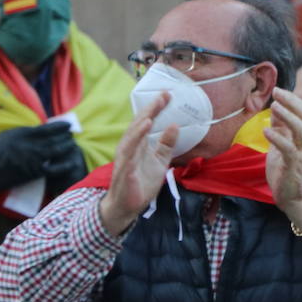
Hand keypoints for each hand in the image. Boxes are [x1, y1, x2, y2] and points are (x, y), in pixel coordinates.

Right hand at [0, 121, 77, 195]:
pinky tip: (69, 162)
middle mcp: (31, 145)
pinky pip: (54, 168)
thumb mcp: (7, 135)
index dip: (60, 126)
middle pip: (55, 139)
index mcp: (23, 134)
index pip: (47, 128)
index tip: (68, 125)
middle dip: (66, 136)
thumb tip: (39, 130)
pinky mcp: (35, 173)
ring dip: (66, 147)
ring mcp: (34, 159)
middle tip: (71, 135)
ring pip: (57, 151)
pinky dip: (63, 164)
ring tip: (71, 145)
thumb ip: (24, 132)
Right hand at [98, 91, 176, 234]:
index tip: (167, 95)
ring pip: (131, 138)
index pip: (146, 122)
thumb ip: (166, 144)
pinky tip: (143, 132)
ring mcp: (126, 159)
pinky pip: (130, 155)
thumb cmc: (141, 183)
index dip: (156, 108)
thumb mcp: (160, 161)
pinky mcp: (125, 171)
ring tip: (151, 113)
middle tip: (162, 96)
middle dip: (149, 110)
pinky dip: (135, 142)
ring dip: (140, 124)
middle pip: (138, 125)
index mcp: (137, 144)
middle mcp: (129, 148)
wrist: (127, 206)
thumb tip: (175, 125)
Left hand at [264, 88, 301, 226]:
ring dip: (288, 117)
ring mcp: (301, 154)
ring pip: (301, 130)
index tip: (278, 89)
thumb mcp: (281, 145)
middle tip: (277, 91)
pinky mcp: (294, 166)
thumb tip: (275, 109)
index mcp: (301, 137)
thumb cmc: (286, 170)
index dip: (292, 100)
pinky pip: (288, 149)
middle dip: (292, 102)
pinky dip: (277, 138)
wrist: (294, 197)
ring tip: (274, 106)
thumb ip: (280, 129)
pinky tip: (266, 130)